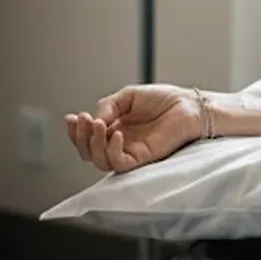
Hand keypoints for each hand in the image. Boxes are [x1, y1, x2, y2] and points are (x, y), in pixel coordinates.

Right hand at [64, 84, 200, 172]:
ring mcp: (130, 152)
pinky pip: (120, 163)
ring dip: (93, 143)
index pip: (88, 138)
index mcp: (115, 128)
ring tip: (98, 124)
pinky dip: (113, 150)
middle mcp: (120, 143)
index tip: (72, 118)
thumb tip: (94, 119)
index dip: (76, 131)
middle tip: (83, 119)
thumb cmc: (165, 100)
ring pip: (101, 161)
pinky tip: (116, 134)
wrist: (188, 105)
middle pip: (89, 153)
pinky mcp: (143, 159)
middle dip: (80, 137)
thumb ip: (108, 106)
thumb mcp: (128, 96)